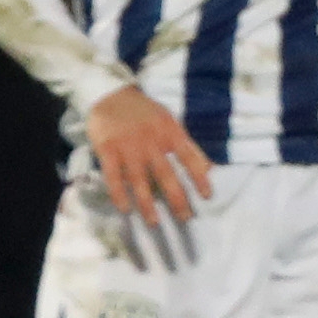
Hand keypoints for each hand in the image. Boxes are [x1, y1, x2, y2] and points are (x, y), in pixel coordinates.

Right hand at [85, 84, 213, 226]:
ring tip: (154, 223)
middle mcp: (151, 141)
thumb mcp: (169, 121)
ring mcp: (128, 147)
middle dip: (177, 198)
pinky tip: (125, 209)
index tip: (206, 196)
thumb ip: (186, 144)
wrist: (110, 94)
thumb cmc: (143, 111)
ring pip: (140, 180)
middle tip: (184, 218)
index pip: (189, 157)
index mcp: (169, 132)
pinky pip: (114, 177)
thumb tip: (210, 168)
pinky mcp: (107, 150)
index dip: (199, 177)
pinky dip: (119, 194)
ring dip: (147, 204)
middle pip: (166, 175)